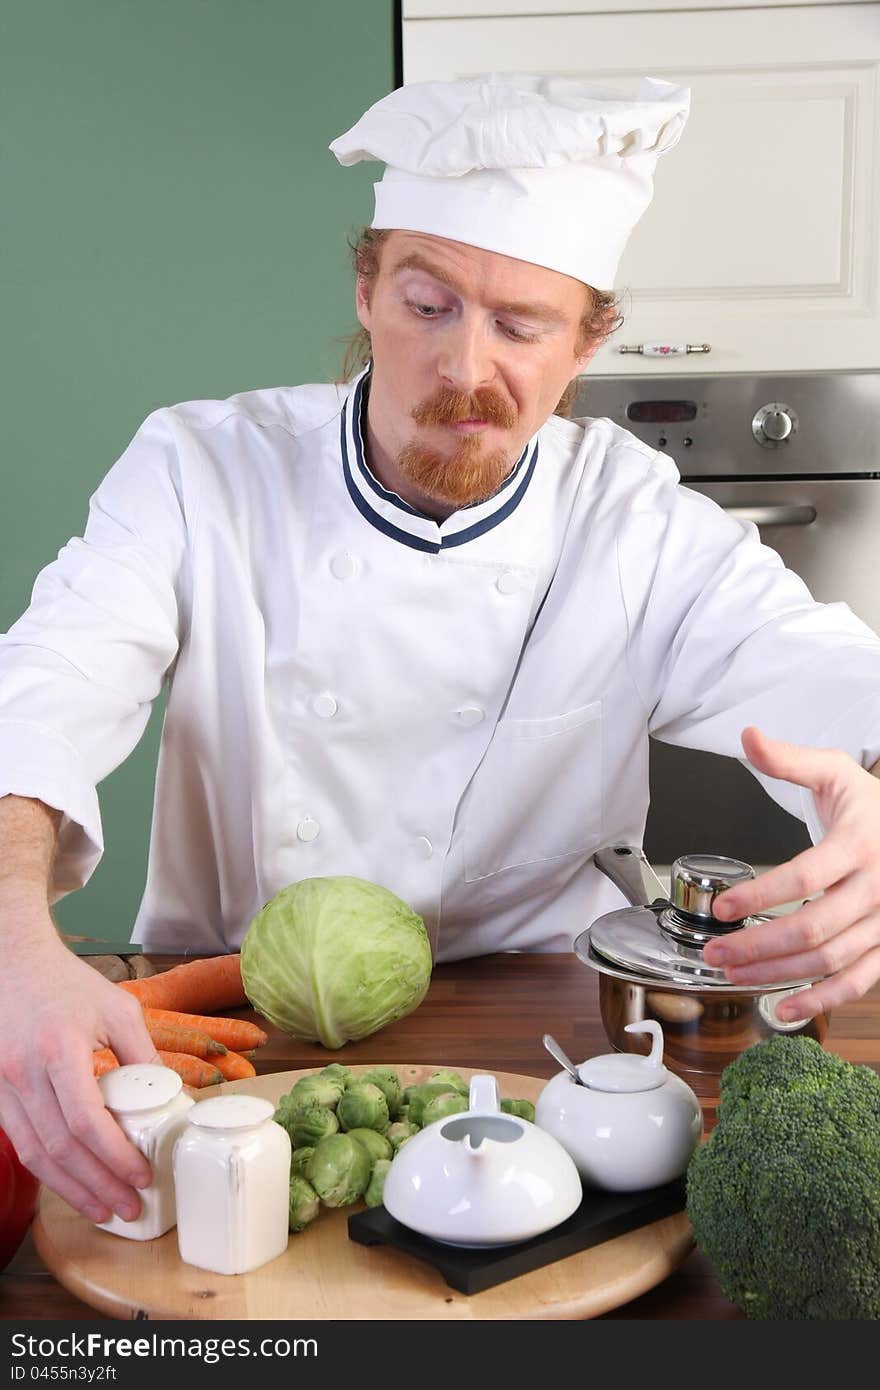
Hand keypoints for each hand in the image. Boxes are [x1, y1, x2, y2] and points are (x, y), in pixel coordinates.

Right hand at [0, 915, 160, 1222]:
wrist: (14, 963)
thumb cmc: (67, 983)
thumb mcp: (117, 1009)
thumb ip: (143, 1055)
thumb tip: (170, 1098)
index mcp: (59, 1050)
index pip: (85, 1121)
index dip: (114, 1158)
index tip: (141, 1176)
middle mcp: (24, 1073)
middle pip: (59, 1149)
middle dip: (97, 1186)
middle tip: (127, 1208)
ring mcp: (3, 1085)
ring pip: (35, 1154)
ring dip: (70, 1189)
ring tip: (102, 1208)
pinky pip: (21, 1142)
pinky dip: (47, 1169)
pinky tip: (72, 1182)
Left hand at [703, 726, 879, 1020]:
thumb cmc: (872, 805)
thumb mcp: (835, 771)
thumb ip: (788, 759)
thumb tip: (748, 737)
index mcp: (860, 843)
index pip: (805, 876)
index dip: (760, 895)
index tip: (722, 908)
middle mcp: (878, 886)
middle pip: (814, 927)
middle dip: (759, 945)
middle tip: (716, 952)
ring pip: (831, 959)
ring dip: (780, 974)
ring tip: (735, 975)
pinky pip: (858, 981)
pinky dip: (821, 1000)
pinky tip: (783, 1008)